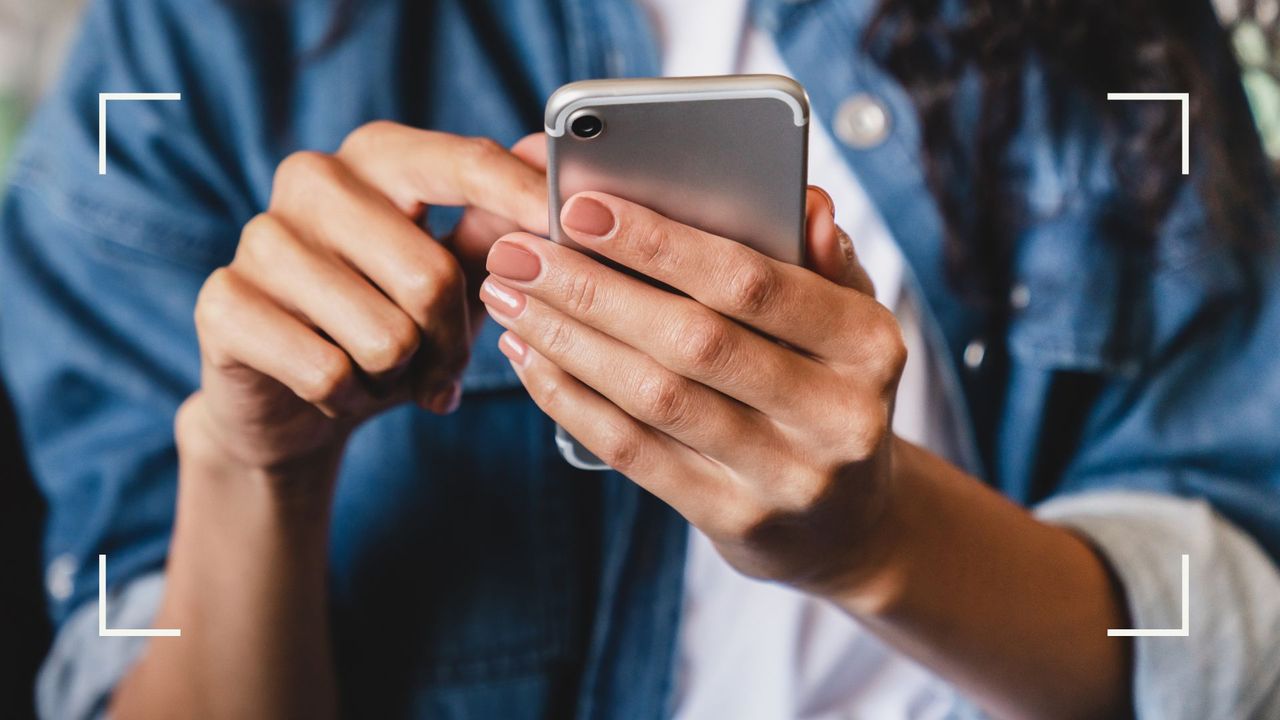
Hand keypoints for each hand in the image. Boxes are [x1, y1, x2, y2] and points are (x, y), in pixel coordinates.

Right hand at [184, 123, 547, 471]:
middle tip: (439, 366)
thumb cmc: (386, 323)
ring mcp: (260, 237)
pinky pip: (328, 373)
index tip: (570, 227)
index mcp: (377, 157)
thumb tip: (540, 157)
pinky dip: (349, 399)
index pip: (464, 163)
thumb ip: (494, 225)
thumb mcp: (452, 277)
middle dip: (451, 343)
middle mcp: (313, 179)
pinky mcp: (223, 303)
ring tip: (380, 371)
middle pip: (432, 276)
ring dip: (399, 377)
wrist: (291, 400)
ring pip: (384, 335)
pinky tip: (335, 389)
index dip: (523, 199)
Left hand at [480, 186, 906, 595]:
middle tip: (517, 251)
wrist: (850, 523)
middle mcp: (837, 415)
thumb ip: (820, 260)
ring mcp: (786, 477)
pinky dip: (572, 401)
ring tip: (508, 297)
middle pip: (692, 340)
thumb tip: (804, 201)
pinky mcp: (735, 520)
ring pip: (655, 398)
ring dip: (568, 340)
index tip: (580, 208)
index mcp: (869, 344)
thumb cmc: (829, 389)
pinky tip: (531, 359)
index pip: (753, 282)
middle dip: (592, 289)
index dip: (660, 243)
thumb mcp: (848, 321)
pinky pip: (635, 453)